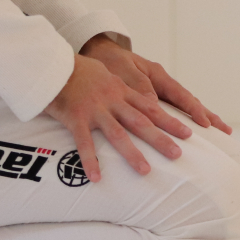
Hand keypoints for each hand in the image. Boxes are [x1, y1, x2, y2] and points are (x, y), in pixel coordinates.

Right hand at [44, 54, 192, 182]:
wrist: (52, 62)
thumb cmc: (76, 69)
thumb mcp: (105, 73)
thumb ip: (120, 87)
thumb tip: (136, 96)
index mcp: (120, 90)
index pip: (151, 107)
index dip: (170, 120)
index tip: (188, 132)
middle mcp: (112, 100)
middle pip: (141, 121)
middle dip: (161, 138)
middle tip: (178, 154)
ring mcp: (94, 109)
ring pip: (117, 133)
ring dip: (132, 153)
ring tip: (145, 171)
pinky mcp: (75, 117)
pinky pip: (84, 142)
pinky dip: (90, 160)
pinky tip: (96, 178)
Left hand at [79, 35, 231, 134]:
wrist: (97, 53)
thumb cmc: (109, 61)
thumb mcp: (122, 71)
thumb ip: (139, 86)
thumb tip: (156, 105)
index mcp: (158, 75)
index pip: (182, 96)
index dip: (195, 111)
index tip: (205, 125)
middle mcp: (161, 84)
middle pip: (190, 102)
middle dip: (208, 117)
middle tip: (226, 132)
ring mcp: (158, 91)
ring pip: (182, 108)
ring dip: (199, 121)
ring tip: (218, 134)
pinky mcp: (149, 99)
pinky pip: (170, 111)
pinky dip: (182, 121)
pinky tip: (190, 132)